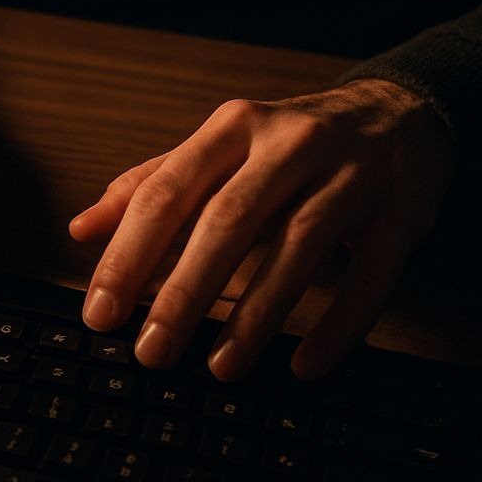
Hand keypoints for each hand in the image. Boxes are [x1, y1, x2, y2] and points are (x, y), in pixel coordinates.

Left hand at [68, 79, 454, 380]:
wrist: (400, 113)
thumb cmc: (288, 145)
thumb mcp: (218, 150)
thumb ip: (151, 186)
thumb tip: (80, 229)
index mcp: (233, 128)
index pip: (167, 192)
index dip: (128, 254)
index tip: (100, 313)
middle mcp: (290, 144)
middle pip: (229, 219)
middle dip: (185, 290)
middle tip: (151, 351)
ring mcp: (352, 177)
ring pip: (300, 245)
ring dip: (257, 314)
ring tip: (219, 368)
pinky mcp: (401, 215)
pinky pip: (371, 275)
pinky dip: (340, 324)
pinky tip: (307, 366)